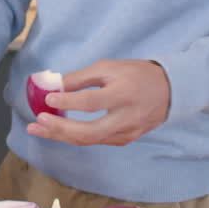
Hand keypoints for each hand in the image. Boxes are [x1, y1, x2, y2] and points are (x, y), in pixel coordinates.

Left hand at [27, 59, 169, 145]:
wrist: (170, 91)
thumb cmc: (136, 74)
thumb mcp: (110, 67)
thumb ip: (82, 78)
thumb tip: (56, 86)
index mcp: (123, 95)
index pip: (92, 102)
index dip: (68, 101)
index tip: (48, 98)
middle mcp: (126, 119)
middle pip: (89, 132)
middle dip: (60, 129)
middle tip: (37, 123)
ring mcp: (127, 133)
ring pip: (90, 140)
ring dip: (62, 135)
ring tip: (38, 129)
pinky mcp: (125, 139)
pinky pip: (96, 140)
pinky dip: (75, 136)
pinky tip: (59, 130)